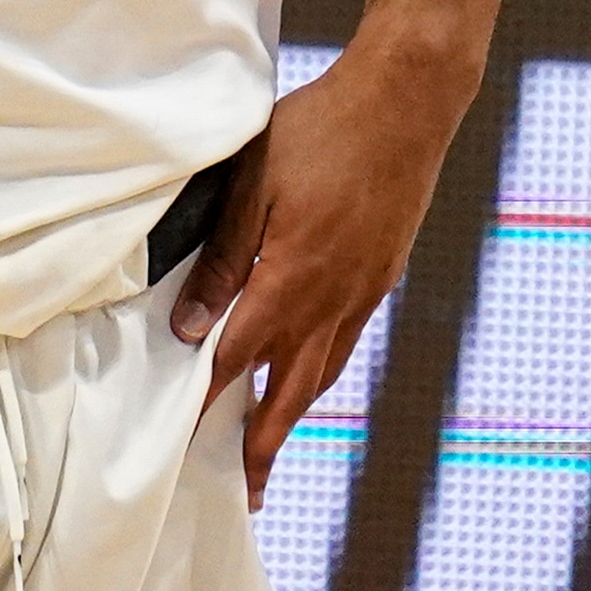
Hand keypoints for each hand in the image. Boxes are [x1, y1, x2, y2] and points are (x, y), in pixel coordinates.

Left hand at [171, 44, 470, 507]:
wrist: (407, 101)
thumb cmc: (323, 127)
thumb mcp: (253, 181)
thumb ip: (223, 256)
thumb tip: (191, 323)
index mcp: (293, 277)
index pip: (237, 357)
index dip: (206, 399)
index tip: (182, 438)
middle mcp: (333, 298)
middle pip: (290, 390)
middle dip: (263, 444)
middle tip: (246, 490)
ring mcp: (364, 290)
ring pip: (323, 372)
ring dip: (293, 415)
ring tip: (270, 447)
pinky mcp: (382, 274)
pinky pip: (346, 341)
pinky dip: (321, 372)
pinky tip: (308, 374)